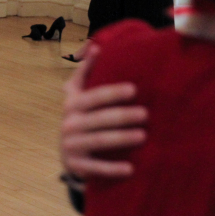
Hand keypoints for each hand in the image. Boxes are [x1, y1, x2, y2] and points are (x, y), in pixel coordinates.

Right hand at [60, 46, 147, 178]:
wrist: (69, 155)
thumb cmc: (82, 119)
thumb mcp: (78, 96)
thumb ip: (86, 73)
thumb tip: (96, 46)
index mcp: (72, 105)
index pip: (90, 96)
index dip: (110, 92)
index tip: (133, 89)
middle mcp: (69, 124)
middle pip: (97, 119)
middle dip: (122, 116)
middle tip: (146, 114)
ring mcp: (71, 145)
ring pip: (98, 141)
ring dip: (121, 138)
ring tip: (143, 136)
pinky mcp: (76, 165)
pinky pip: (95, 168)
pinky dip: (112, 168)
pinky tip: (130, 168)